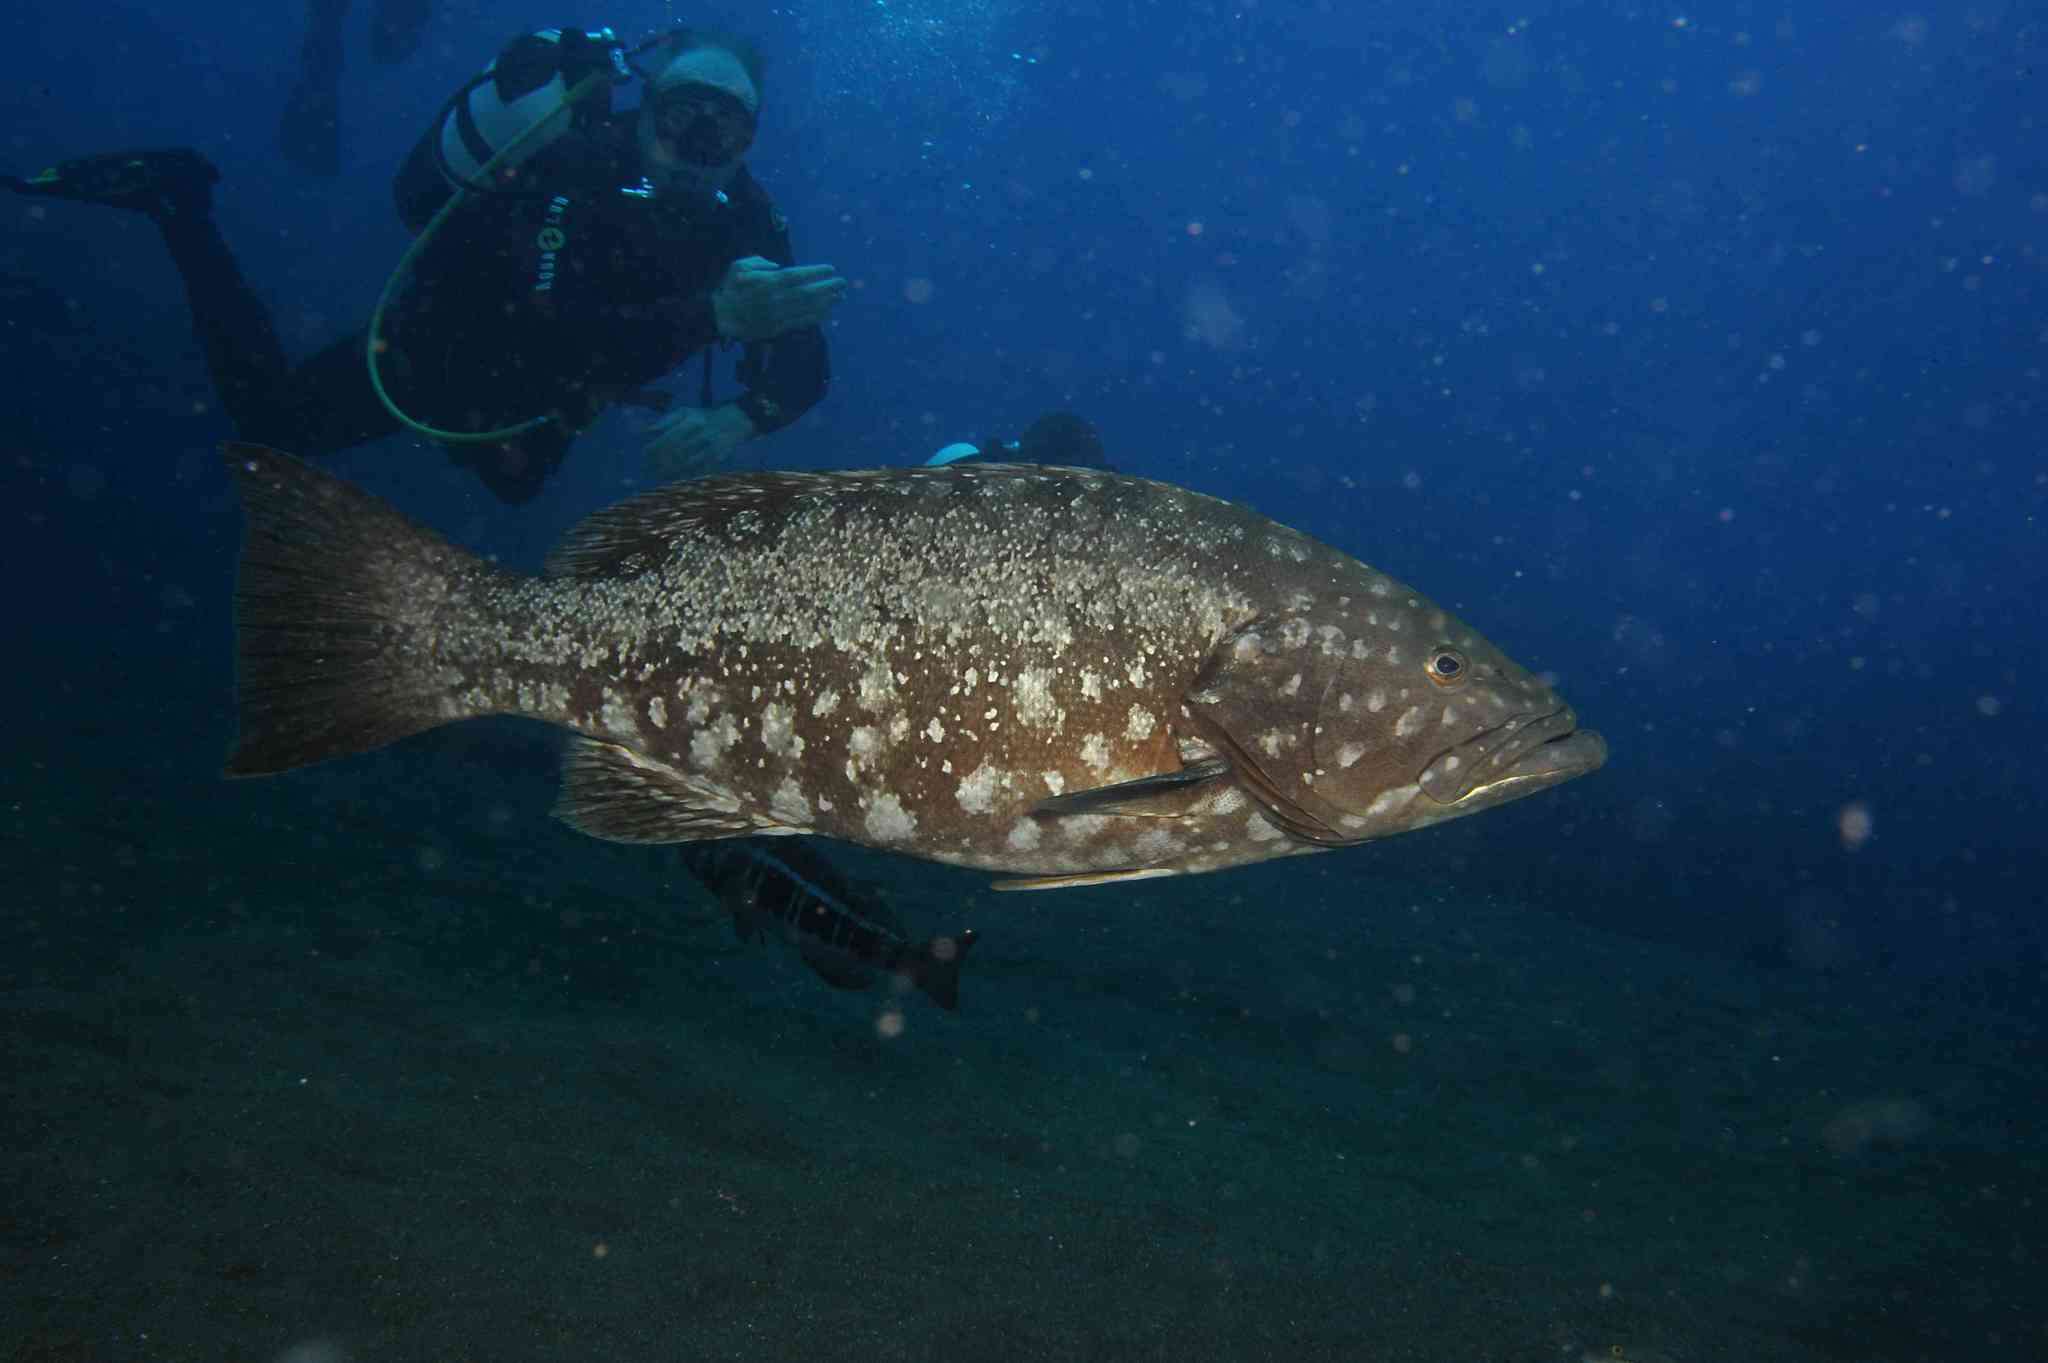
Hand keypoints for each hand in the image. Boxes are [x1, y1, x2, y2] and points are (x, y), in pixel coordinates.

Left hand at [644, 403, 757, 478]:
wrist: (732, 422)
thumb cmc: (702, 418)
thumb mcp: (684, 412)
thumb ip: (666, 421)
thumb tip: (647, 431)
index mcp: (692, 422)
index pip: (670, 437)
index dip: (655, 447)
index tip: (644, 454)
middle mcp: (701, 435)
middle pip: (676, 452)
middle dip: (660, 462)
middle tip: (646, 470)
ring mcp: (710, 449)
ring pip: (687, 464)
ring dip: (670, 471)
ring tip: (657, 476)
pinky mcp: (717, 459)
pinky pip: (698, 471)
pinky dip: (685, 476)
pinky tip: (673, 480)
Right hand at [710, 256, 846, 340]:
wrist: (721, 317)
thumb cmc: (730, 288)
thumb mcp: (739, 266)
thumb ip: (759, 262)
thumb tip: (778, 266)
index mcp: (767, 282)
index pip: (797, 276)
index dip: (816, 272)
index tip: (831, 268)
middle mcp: (775, 299)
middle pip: (807, 292)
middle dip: (828, 287)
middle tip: (843, 282)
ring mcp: (778, 315)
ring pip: (807, 308)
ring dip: (827, 302)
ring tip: (841, 296)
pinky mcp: (778, 328)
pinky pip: (801, 322)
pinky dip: (816, 317)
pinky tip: (827, 312)